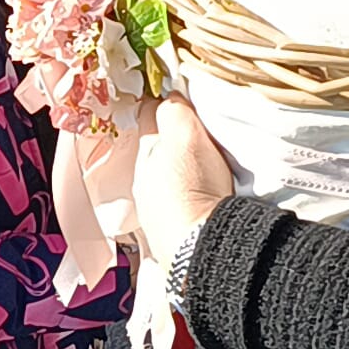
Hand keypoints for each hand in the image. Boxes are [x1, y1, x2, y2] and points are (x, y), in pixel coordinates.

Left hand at [134, 95, 232, 268]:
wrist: (203, 251)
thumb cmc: (193, 189)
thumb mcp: (186, 136)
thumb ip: (175, 112)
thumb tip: (170, 98)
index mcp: (145, 156)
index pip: (147, 117)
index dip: (162, 105)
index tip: (178, 100)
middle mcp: (143, 185)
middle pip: (155, 152)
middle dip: (172, 144)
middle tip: (200, 139)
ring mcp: (153, 214)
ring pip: (163, 182)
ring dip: (180, 176)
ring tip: (205, 174)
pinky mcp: (170, 238)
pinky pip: (176, 209)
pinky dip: (187, 202)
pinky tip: (203, 204)